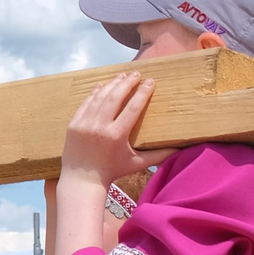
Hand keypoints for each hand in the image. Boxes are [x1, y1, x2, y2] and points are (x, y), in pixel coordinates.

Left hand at [60, 71, 156, 189]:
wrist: (81, 180)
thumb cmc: (112, 172)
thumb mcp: (137, 164)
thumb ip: (158, 156)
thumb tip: (179, 149)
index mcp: (116, 135)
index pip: (133, 107)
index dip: (143, 93)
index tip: (150, 82)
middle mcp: (100, 127)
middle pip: (116, 97)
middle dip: (127, 83)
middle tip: (137, 74)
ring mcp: (84, 124)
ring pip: (100, 97)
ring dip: (112, 84)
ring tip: (122, 76)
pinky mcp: (74, 124)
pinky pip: (85, 103)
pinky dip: (94, 93)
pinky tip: (102, 85)